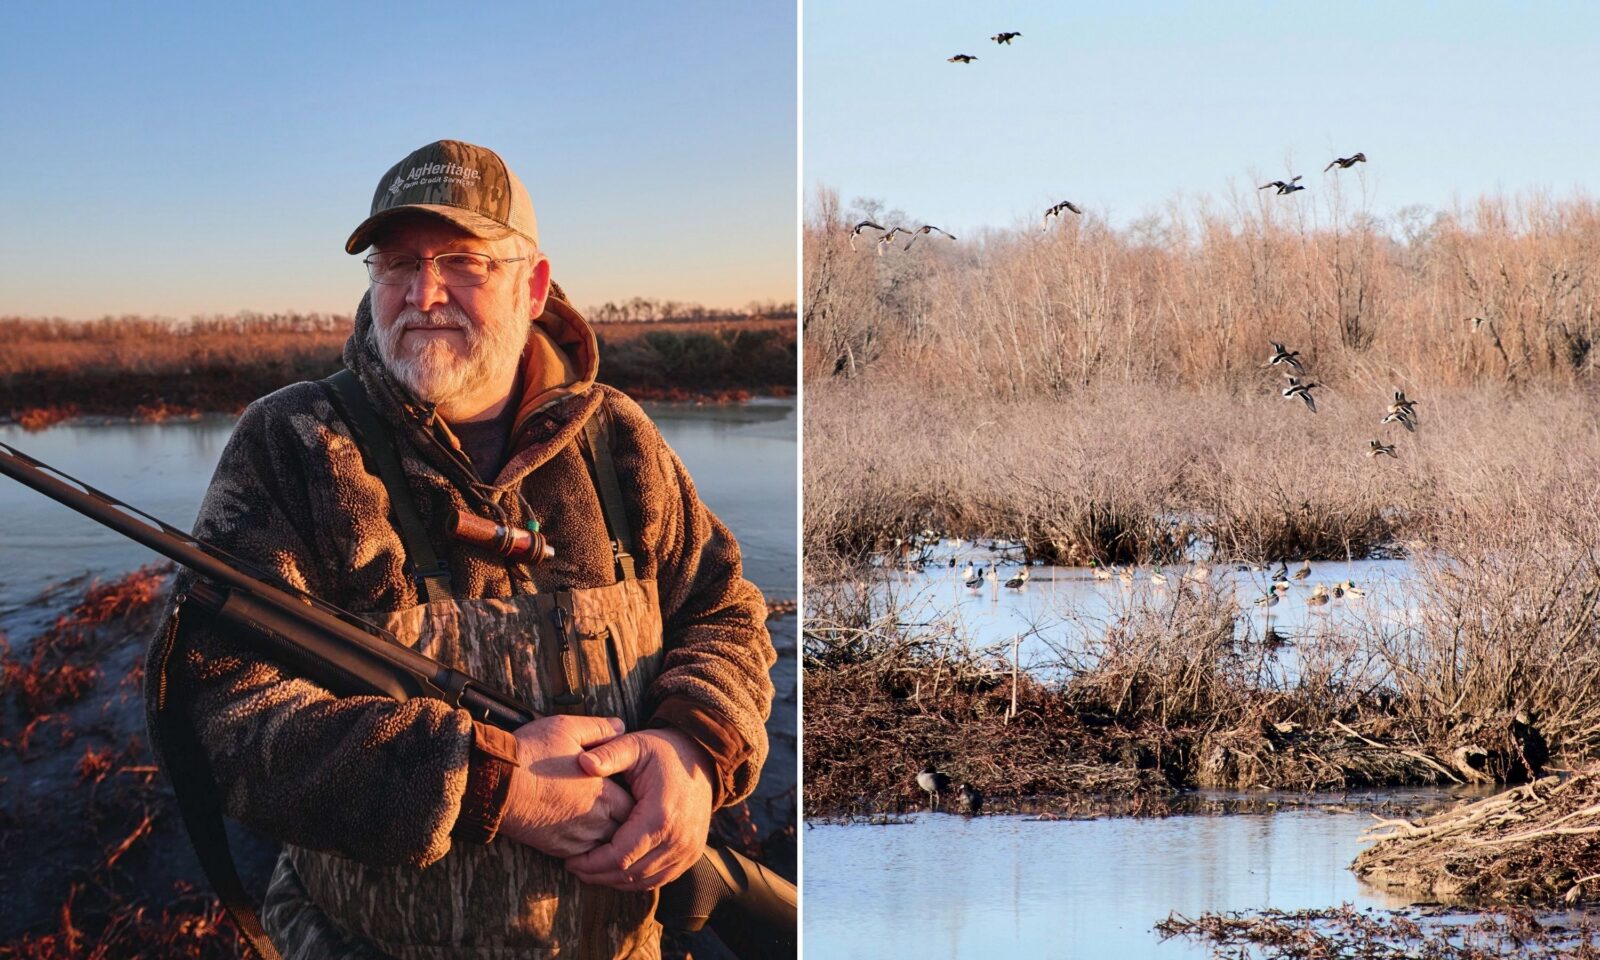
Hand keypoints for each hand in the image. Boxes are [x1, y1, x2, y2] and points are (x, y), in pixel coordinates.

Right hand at [497, 714, 635, 858]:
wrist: (495, 785)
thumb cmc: (531, 754)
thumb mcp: (568, 728)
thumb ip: (599, 729)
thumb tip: (620, 727)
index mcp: (604, 793)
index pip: (635, 806)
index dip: (636, 800)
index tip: (630, 791)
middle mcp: (596, 821)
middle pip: (624, 830)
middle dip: (625, 822)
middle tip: (621, 810)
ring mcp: (576, 839)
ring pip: (605, 846)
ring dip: (607, 837)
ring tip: (603, 823)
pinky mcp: (557, 850)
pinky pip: (584, 856)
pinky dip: (588, 849)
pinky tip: (582, 835)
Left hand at [563, 728, 714, 890]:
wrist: (703, 759)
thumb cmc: (664, 752)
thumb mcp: (636, 745)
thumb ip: (609, 754)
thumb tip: (582, 763)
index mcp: (661, 816)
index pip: (620, 856)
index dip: (592, 863)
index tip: (570, 860)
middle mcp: (678, 839)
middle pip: (630, 873)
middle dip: (598, 875)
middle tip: (574, 868)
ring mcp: (688, 850)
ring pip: (643, 881)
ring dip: (614, 880)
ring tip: (591, 871)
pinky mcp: (691, 855)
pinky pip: (659, 879)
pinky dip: (635, 880)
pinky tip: (616, 871)